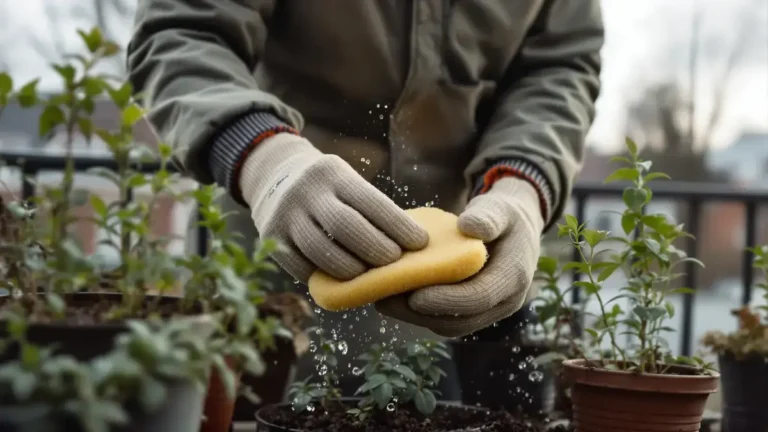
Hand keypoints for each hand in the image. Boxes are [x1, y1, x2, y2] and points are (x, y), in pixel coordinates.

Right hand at [239, 133, 428, 282]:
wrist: (274, 174)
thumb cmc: (328, 188)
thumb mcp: (346, 182)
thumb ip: (369, 209)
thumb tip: (409, 248)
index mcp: (334, 173)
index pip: (371, 202)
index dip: (398, 226)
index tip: (419, 244)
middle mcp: (307, 191)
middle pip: (346, 227)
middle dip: (376, 249)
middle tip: (395, 264)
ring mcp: (285, 215)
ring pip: (321, 251)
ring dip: (351, 270)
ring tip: (370, 279)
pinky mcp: (271, 237)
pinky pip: (301, 267)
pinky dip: (324, 278)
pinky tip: (342, 283)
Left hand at [375, 178, 543, 336]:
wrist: (515, 231)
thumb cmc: (503, 216)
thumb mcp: (500, 208)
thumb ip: (488, 216)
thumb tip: (469, 226)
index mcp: (512, 277)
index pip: (479, 297)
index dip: (447, 300)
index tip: (414, 296)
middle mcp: (503, 302)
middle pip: (460, 321)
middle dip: (420, 314)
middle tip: (385, 298)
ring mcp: (488, 311)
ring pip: (449, 326)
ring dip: (413, 317)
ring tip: (382, 296)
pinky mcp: (472, 313)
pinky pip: (444, 319)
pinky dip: (417, 312)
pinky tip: (393, 294)